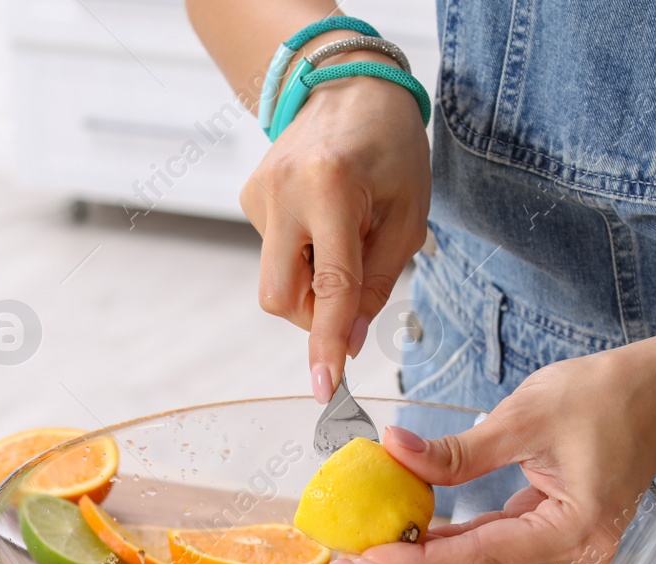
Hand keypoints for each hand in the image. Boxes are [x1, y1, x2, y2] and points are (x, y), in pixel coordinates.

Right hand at [240, 70, 430, 401]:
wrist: (347, 84)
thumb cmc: (390, 148)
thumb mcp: (408, 214)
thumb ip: (379, 281)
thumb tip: (352, 341)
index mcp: (331, 189)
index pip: (330, 286)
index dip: (328, 342)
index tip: (323, 388)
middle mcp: (283, 192)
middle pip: (281, 297)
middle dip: (315, 315)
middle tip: (352, 289)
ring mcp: (257, 195)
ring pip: (276, 280)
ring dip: (311, 280)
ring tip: (342, 234)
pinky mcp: (247, 197)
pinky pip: (273, 253)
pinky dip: (300, 253)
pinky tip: (320, 217)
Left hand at [345, 341, 655, 563]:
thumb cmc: (610, 394)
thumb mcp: (524, 416)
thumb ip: (458, 451)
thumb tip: (395, 452)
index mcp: (576, 532)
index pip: (480, 555)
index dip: (418, 559)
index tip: (366, 555)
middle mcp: (576, 552)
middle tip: (349, 557)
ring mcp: (569, 545)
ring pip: (484, 559)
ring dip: (428, 554)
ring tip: (369, 547)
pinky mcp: (558, 530)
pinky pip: (497, 541)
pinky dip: (455, 537)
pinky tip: (412, 532)